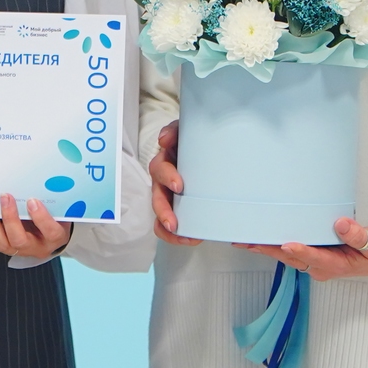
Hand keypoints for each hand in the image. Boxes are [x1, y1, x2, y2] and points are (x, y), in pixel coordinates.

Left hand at [0, 194, 72, 258]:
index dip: (40, 217)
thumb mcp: (62, 210)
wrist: (53, 233)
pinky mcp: (8, 246)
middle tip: (5, 196)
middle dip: (10, 218)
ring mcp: (21, 250)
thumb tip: (33, 187)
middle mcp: (37, 247)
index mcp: (55, 237)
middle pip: (20, 240)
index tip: (32, 201)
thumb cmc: (57, 218)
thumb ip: (50, 202)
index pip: (50, 232)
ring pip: (3, 244)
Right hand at [149, 120, 201, 246]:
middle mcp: (165, 177)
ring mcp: (170, 192)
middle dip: (163, 210)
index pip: (160, 167)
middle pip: (157, 195)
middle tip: (173, 223)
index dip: (167, 176)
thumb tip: (163, 140)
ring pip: (161, 211)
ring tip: (180, 234)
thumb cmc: (196, 138)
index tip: (178, 186)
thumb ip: (175, 130)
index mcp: (168, 159)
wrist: (211, 142)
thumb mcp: (187, 129)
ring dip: (166, 225)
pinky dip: (174, 234)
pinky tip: (189, 238)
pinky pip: (169, 223)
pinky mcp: (178, 205)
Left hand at [245, 214, 367, 280]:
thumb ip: (359, 235)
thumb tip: (341, 223)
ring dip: (267, 247)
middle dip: (269, 249)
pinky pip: (292, 249)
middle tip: (247, 240)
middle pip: (292, 258)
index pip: (315, 258)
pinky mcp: (315, 254)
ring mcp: (317, 261)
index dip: (300, 251)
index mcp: (338, 265)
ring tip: (245, 238)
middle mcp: (322, 266)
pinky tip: (263, 235)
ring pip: (288, 255)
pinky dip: (276, 243)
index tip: (286, 244)